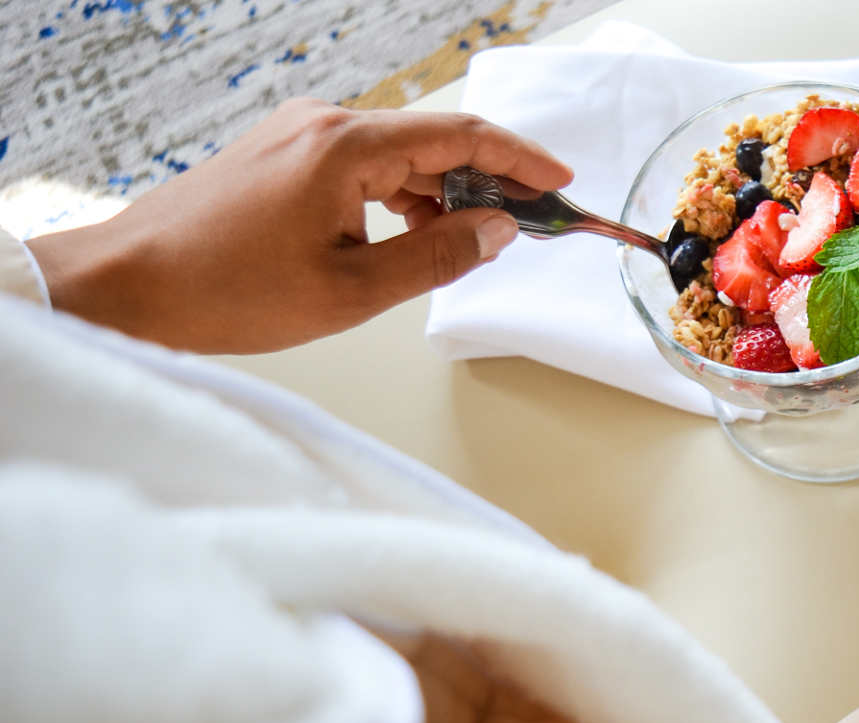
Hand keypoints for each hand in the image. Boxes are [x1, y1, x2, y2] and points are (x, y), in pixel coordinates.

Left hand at [27, 98, 571, 353]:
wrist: (125, 286)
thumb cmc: (225, 292)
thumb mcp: (351, 291)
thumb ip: (437, 257)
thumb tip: (497, 230)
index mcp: (345, 147)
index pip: (460, 137)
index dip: (521, 160)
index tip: (561, 185)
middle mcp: (323, 124)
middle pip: (433, 140)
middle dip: (490, 181)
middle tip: (532, 224)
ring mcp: (297, 135)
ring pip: (398, 153)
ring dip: (444, 192)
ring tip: (478, 241)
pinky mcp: (280, 155)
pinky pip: (363, 164)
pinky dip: (402, 193)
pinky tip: (415, 234)